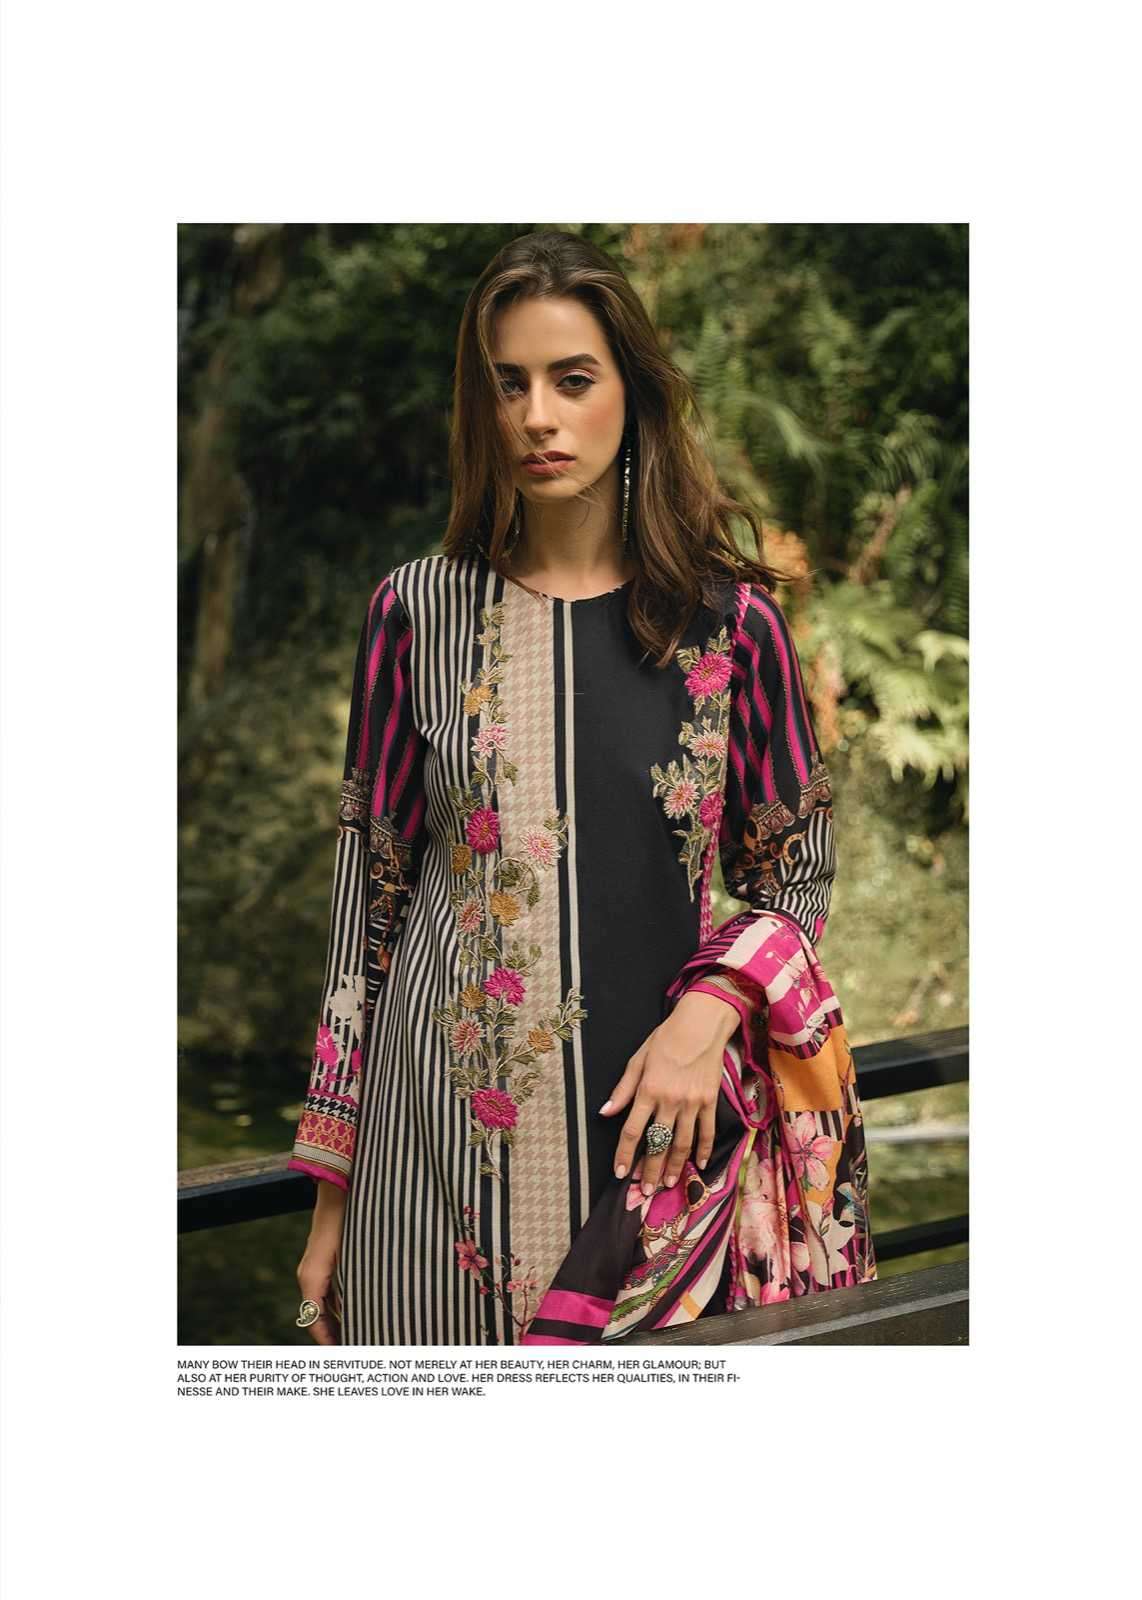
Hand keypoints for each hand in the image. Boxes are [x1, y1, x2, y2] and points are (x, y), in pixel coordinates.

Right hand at [296, 1182, 345, 1345]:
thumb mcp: (352, 1254)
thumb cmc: (348, 1219)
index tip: (343, 1356)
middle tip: (356, 1352)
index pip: (314, 1321)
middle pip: (317, 1317)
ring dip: (337, 1321)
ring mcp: (314, 1268)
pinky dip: (339, 1306)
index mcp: (311, 1278)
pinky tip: (359, 1311)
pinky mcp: (322, 1261)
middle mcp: (308, 1275)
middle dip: (334, 1336)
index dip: (328, 1341)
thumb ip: (350, 1285)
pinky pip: (327, 1291)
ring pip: (323, 1305)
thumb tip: (362, 1313)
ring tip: (360, 1336)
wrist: (338, 1190)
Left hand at [599, 992, 738, 1194]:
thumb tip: (605, 1112)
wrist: (701, 1025)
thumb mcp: (638, 1059)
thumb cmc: (665, 1039)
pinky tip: (698, 1165)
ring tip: (667, 1184)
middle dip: (649, 1169)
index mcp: (648, 1090)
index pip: (633, 1130)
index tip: (620, 1172)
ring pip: (682, 1143)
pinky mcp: (710, 1101)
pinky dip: (704, 1150)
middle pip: (657, 1143)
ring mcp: (692, 1103)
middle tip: (645, 1190)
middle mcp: (670, 1101)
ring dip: (674, 1166)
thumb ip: (623, 1089)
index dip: (624, 1154)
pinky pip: (707, 1131)